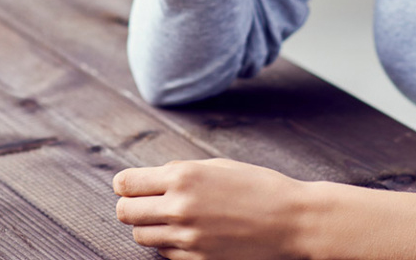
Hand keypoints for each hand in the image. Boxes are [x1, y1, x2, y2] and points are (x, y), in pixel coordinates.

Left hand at [113, 158, 309, 258]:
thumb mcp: (216, 166)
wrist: (291, 220)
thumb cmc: (257, 186)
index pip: (126, 184)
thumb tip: (149, 179)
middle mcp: (179, 206)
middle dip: (129, 207)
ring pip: (140, 236)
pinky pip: (164, 254)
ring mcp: (187, 237)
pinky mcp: (197, 259)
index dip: (124, 185)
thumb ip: (179, 171)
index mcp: (183, 176)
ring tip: (167, 219)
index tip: (130, 186)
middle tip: (143, 204)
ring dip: (147, 227)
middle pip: (125, 212)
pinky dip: (168, 244)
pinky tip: (186, 234)